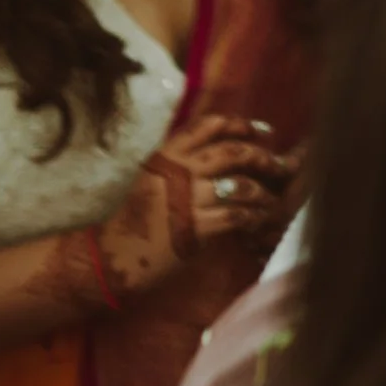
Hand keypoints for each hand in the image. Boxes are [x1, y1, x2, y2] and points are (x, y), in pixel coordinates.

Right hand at [93, 117, 296, 300]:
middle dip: (265, 158)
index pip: (210, 124)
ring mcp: (185, 199)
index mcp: (165, 155)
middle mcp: (177, 171)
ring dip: (264, 194)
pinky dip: (253, 217)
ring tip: (272, 201)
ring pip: (242, 185)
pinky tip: (257, 221)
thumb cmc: (130, 221)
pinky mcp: (193, 228)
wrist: (102, 260)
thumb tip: (226, 153)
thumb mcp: (151, 179)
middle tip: (282, 167)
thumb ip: (181, 163)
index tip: (266, 132)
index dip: (243, 125)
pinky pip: (236, 216)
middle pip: (234, 152)